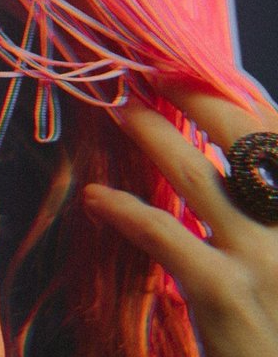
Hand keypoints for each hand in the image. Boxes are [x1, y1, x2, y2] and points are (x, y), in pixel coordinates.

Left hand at [83, 87, 277, 356]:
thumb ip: (269, 202)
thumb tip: (235, 156)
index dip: (233, 91)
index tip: (192, 63)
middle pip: (244, 134)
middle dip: (192, 91)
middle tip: (149, 68)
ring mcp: (263, 257)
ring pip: (197, 175)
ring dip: (152, 135)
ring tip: (117, 111)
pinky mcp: (224, 294)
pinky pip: (165, 237)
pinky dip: (126, 213)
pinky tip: (96, 200)